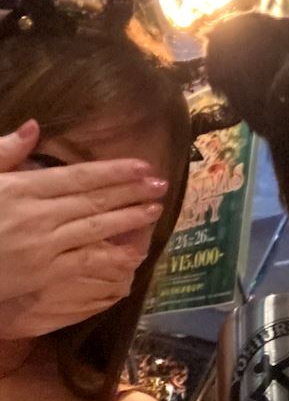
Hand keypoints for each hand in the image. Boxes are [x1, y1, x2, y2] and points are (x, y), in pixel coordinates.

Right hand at [0, 120, 166, 337]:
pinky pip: (86, 262)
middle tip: (161, 184)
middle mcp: (37, 215)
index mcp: (22, 188)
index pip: (79, 176)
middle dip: (132, 191)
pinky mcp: (45, 274)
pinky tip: (133, 251)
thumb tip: (34, 126)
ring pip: (96, 228)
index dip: (114, 171)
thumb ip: (6, 152)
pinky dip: (112, 255)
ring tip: (155, 210)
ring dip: (129, 219)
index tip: (142, 166)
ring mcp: (43, 246)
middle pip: (94, 199)